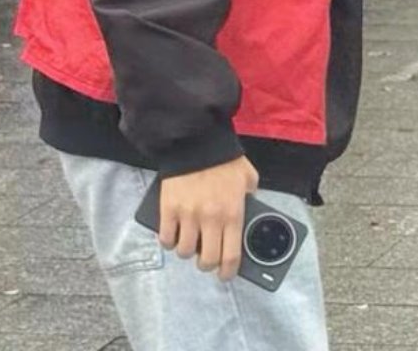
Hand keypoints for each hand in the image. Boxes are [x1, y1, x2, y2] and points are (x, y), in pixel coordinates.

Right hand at [158, 155, 258, 280]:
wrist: (196, 142)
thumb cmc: (224, 160)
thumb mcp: (248, 178)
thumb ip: (251, 198)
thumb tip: (250, 212)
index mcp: (233, 213)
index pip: (231, 256)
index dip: (228, 272)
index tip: (225, 275)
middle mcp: (210, 218)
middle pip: (206, 260)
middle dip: (207, 264)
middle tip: (206, 258)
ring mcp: (188, 215)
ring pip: (184, 252)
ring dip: (187, 251)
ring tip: (190, 242)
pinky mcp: (168, 209)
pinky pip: (166, 238)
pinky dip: (169, 241)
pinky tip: (174, 234)